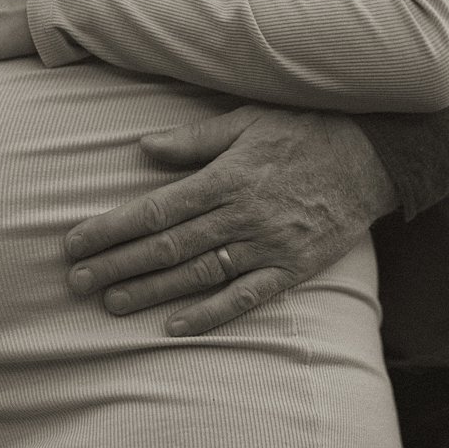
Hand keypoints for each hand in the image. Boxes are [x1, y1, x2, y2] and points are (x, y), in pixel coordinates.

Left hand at [63, 104, 398, 335]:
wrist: (374, 155)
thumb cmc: (304, 130)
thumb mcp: (246, 120)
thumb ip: (193, 140)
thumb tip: (142, 149)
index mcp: (225, 177)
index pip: (155, 210)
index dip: (111, 229)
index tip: (75, 243)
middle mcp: (241, 215)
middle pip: (168, 247)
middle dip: (118, 264)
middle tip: (77, 281)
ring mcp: (268, 245)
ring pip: (198, 274)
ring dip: (152, 291)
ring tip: (111, 303)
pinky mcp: (293, 268)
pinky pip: (246, 297)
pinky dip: (210, 314)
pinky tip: (175, 327)